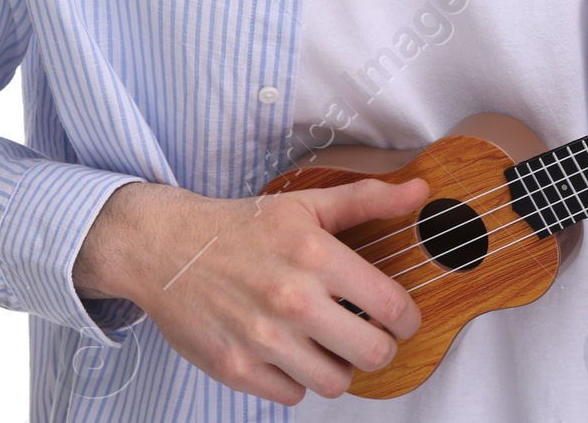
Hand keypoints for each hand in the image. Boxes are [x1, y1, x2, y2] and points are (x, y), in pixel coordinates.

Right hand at [73, 175, 431, 403]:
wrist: (166, 248)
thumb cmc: (241, 226)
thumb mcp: (305, 203)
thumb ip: (367, 199)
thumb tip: (420, 192)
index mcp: (314, 254)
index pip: (390, 307)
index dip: (406, 316)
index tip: (399, 316)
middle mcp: (292, 299)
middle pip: (372, 354)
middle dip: (376, 345)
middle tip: (364, 331)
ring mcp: (263, 339)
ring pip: (336, 382)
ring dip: (338, 365)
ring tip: (325, 340)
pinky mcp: (237, 369)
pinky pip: (293, 395)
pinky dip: (296, 377)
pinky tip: (288, 349)